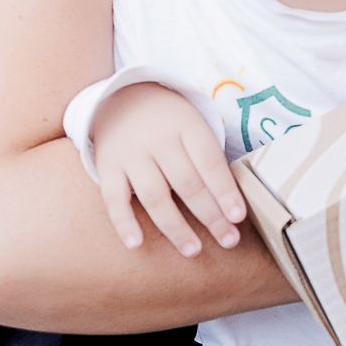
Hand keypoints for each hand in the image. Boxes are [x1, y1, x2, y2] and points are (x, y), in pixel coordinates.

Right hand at [91, 83, 246, 256]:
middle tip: (228, 241)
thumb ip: (208, 157)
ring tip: (193, 250)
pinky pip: (113, 198)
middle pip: (187, 183)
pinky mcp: (107, 166)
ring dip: (175, 226)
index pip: (210, 163)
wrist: (120, 96)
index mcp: (187, 126)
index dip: (225, 191)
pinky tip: (135, 244)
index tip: (238, 218)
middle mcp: (158, 139)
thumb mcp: (192, 124)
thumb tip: (233, 202)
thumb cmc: (169, 121)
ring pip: (154, 195)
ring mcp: (131, 154)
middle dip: (210, 215)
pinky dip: (123, 222)